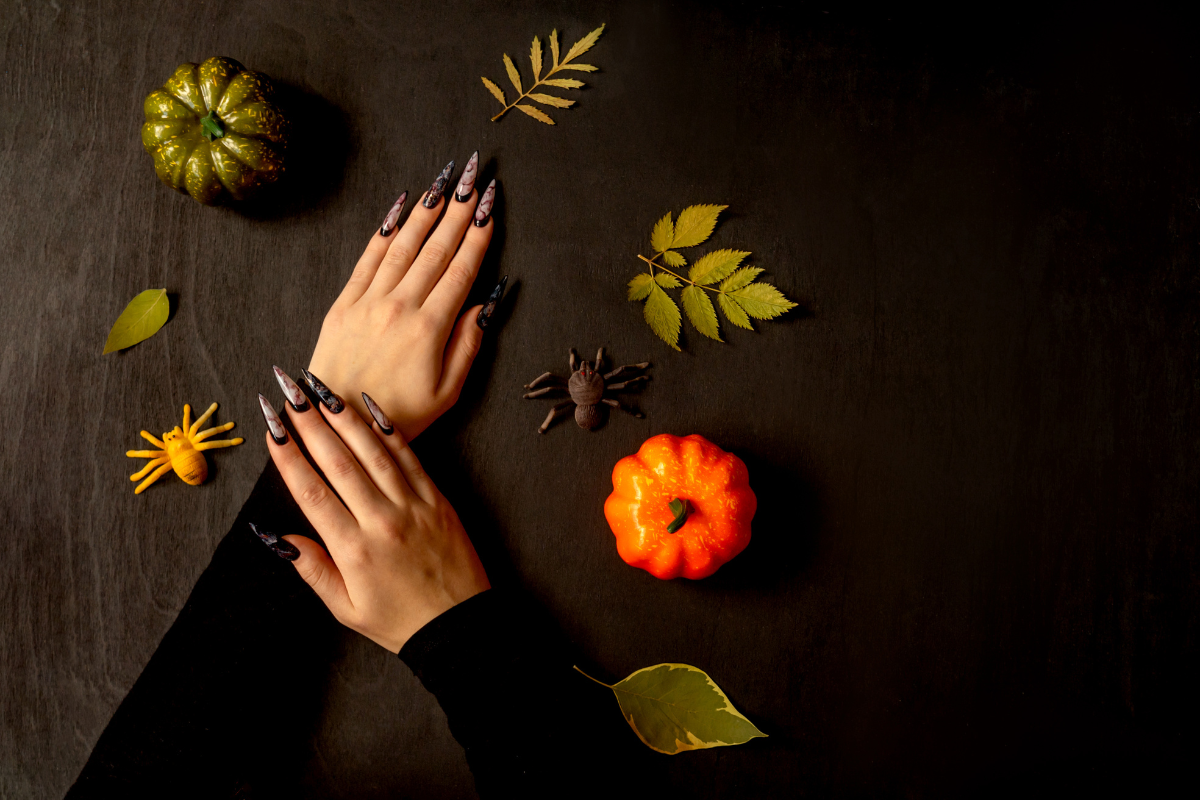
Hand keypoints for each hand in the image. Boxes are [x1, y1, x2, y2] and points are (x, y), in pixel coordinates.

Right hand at [260, 385, 489, 652]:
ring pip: (373, 452)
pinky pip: (410, 458)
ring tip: (321, 390)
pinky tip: (370, 407)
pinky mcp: (437, 500)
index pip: (312, 494)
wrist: (460, 626)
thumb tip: (277, 536)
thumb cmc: (400, 622)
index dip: (289, 458)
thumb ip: (312, 569)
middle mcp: (382, 521)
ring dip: (344, 418)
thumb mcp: (346, 609)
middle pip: (339, 463)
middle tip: (288, 391)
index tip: (271, 429)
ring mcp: (413, 507)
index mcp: (354, 550)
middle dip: (310, 424)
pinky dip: (389, 430)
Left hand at [308, 156, 500, 439]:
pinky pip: (368, 257)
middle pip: (435, 249)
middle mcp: (398, 306)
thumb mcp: (446, 394)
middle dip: (458, 211)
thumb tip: (484, 306)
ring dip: (426, 211)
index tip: (490, 207)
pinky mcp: (343, 303)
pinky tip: (400, 208)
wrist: (335, 424)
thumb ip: (467, 346)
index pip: (461, 271)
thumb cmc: (396, 416)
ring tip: (444, 182)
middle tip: (474, 179)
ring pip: (403, 245)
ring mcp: (368, 301)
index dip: (479, 236)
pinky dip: (385, 230)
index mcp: (429, 329)